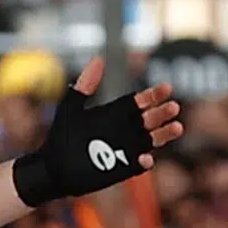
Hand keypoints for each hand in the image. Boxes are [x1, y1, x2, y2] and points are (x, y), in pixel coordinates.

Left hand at [12, 55, 184, 207]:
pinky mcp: (123, 169)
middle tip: (172, 107)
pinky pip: (139, 165)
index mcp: (117, 114)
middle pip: (151, 119)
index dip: (154, 95)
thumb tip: (98, 59)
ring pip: (153, 140)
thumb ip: (85, 86)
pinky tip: (145, 158)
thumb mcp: (71, 109)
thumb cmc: (60, 137)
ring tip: (176, 127)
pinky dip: (145, 162)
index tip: (166, 88)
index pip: (141, 101)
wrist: (51, 168)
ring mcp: (127, 150)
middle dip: (163, 113)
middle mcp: (126, 130)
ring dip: (165, 134)